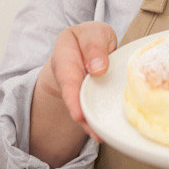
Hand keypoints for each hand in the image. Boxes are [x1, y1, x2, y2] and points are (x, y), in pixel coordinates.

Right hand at [36, 21, 117, 141]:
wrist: (90, 47)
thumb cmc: (93, 39)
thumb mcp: (95, 33)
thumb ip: (95, 46)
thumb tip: (98, 68)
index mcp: (65, 52)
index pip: (66, 75)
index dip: (72, 96)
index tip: (78, 115)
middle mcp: (66, 74)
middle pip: (71, 96)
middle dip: (80, 114)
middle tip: (93, 131)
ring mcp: (75, 88)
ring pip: (80, 107)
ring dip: (89, 123)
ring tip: (99, 135)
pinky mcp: (86, 98)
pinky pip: (89, 110)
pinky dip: (95, 122)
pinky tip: (103, 133)